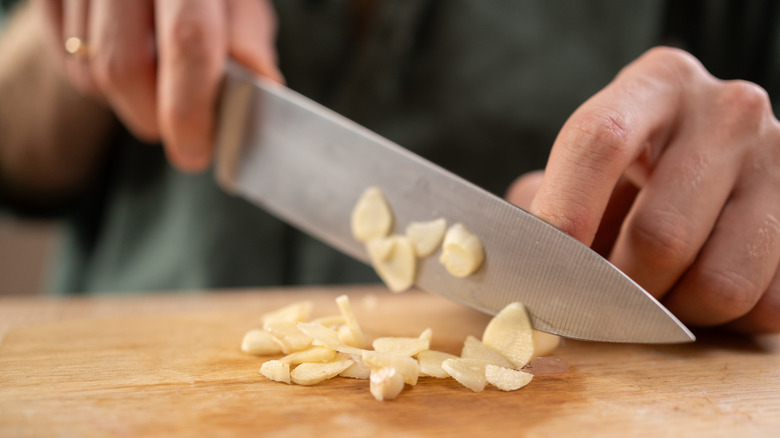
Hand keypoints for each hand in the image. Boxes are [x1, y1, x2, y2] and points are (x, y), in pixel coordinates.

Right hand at [35, 0, 282, 172]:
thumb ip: (248, 40)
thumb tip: (259, 89)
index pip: (187, 41)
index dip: (192, 107)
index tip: (196, 149)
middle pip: (124, 66)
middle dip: (154, 117)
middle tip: (183, 132)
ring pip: (91, 71)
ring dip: (130, 100)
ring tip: (161, 85)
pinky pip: (67, 62)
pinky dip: (101, 82)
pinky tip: (131, 63)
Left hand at [507, 47, 779, 333]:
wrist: (712, 167)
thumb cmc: (629, 174)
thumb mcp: (581, 168)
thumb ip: (544, 205)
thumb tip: (501, 263)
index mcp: (655, 84)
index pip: (599, 142)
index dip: (564, 215)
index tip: (543, 272)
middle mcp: (727, 111)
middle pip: (660, 235)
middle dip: (619, 291)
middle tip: (602, 299)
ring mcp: (779, 162)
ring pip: (719, 284)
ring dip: (674, 312)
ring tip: (657, 292)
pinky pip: (766, 306)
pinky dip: (725, 321)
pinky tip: (701, 289)